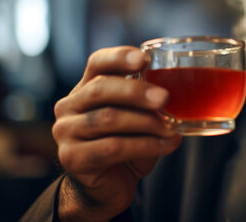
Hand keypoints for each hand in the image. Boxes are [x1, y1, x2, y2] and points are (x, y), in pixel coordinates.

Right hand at [52, 46, 181, 220]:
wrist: (109, 187)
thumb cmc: (126, 146)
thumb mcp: (138, 118)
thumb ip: (148, 102)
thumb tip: (179, 91)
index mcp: (85, 88)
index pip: (97, 63)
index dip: (119, 57)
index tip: (144, 59)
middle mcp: (69, 107)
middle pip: (100, 89)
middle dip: (136, 91)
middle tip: (165, 98)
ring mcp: (66, 133)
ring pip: (108, 118)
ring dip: (146, 122)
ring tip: (171, 127)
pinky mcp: (72, 158)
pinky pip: (112, 147)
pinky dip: (146, 145)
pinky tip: (167, 144)